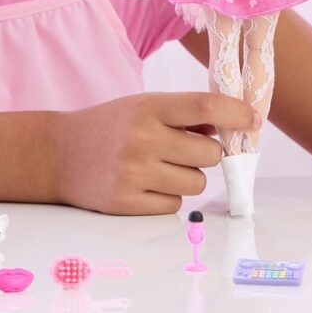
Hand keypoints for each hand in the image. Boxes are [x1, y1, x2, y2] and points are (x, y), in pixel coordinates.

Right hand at [50, 92, 260, 214]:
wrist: (58, 154)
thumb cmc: (109, 126)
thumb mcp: (143, 106)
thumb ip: (183, 114)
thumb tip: (230, 126)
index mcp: (149, 107)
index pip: (206, 107)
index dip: (237, 113)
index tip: (253, 120)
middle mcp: (143, 139)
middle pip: (210, 153)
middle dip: (205, 152)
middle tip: (183, 149)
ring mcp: (134, 173)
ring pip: (196, 183)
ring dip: (188, 177)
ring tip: (161, 167)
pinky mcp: (126, 203)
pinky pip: (174, 206)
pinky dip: (168, 197)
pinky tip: (145, 184)